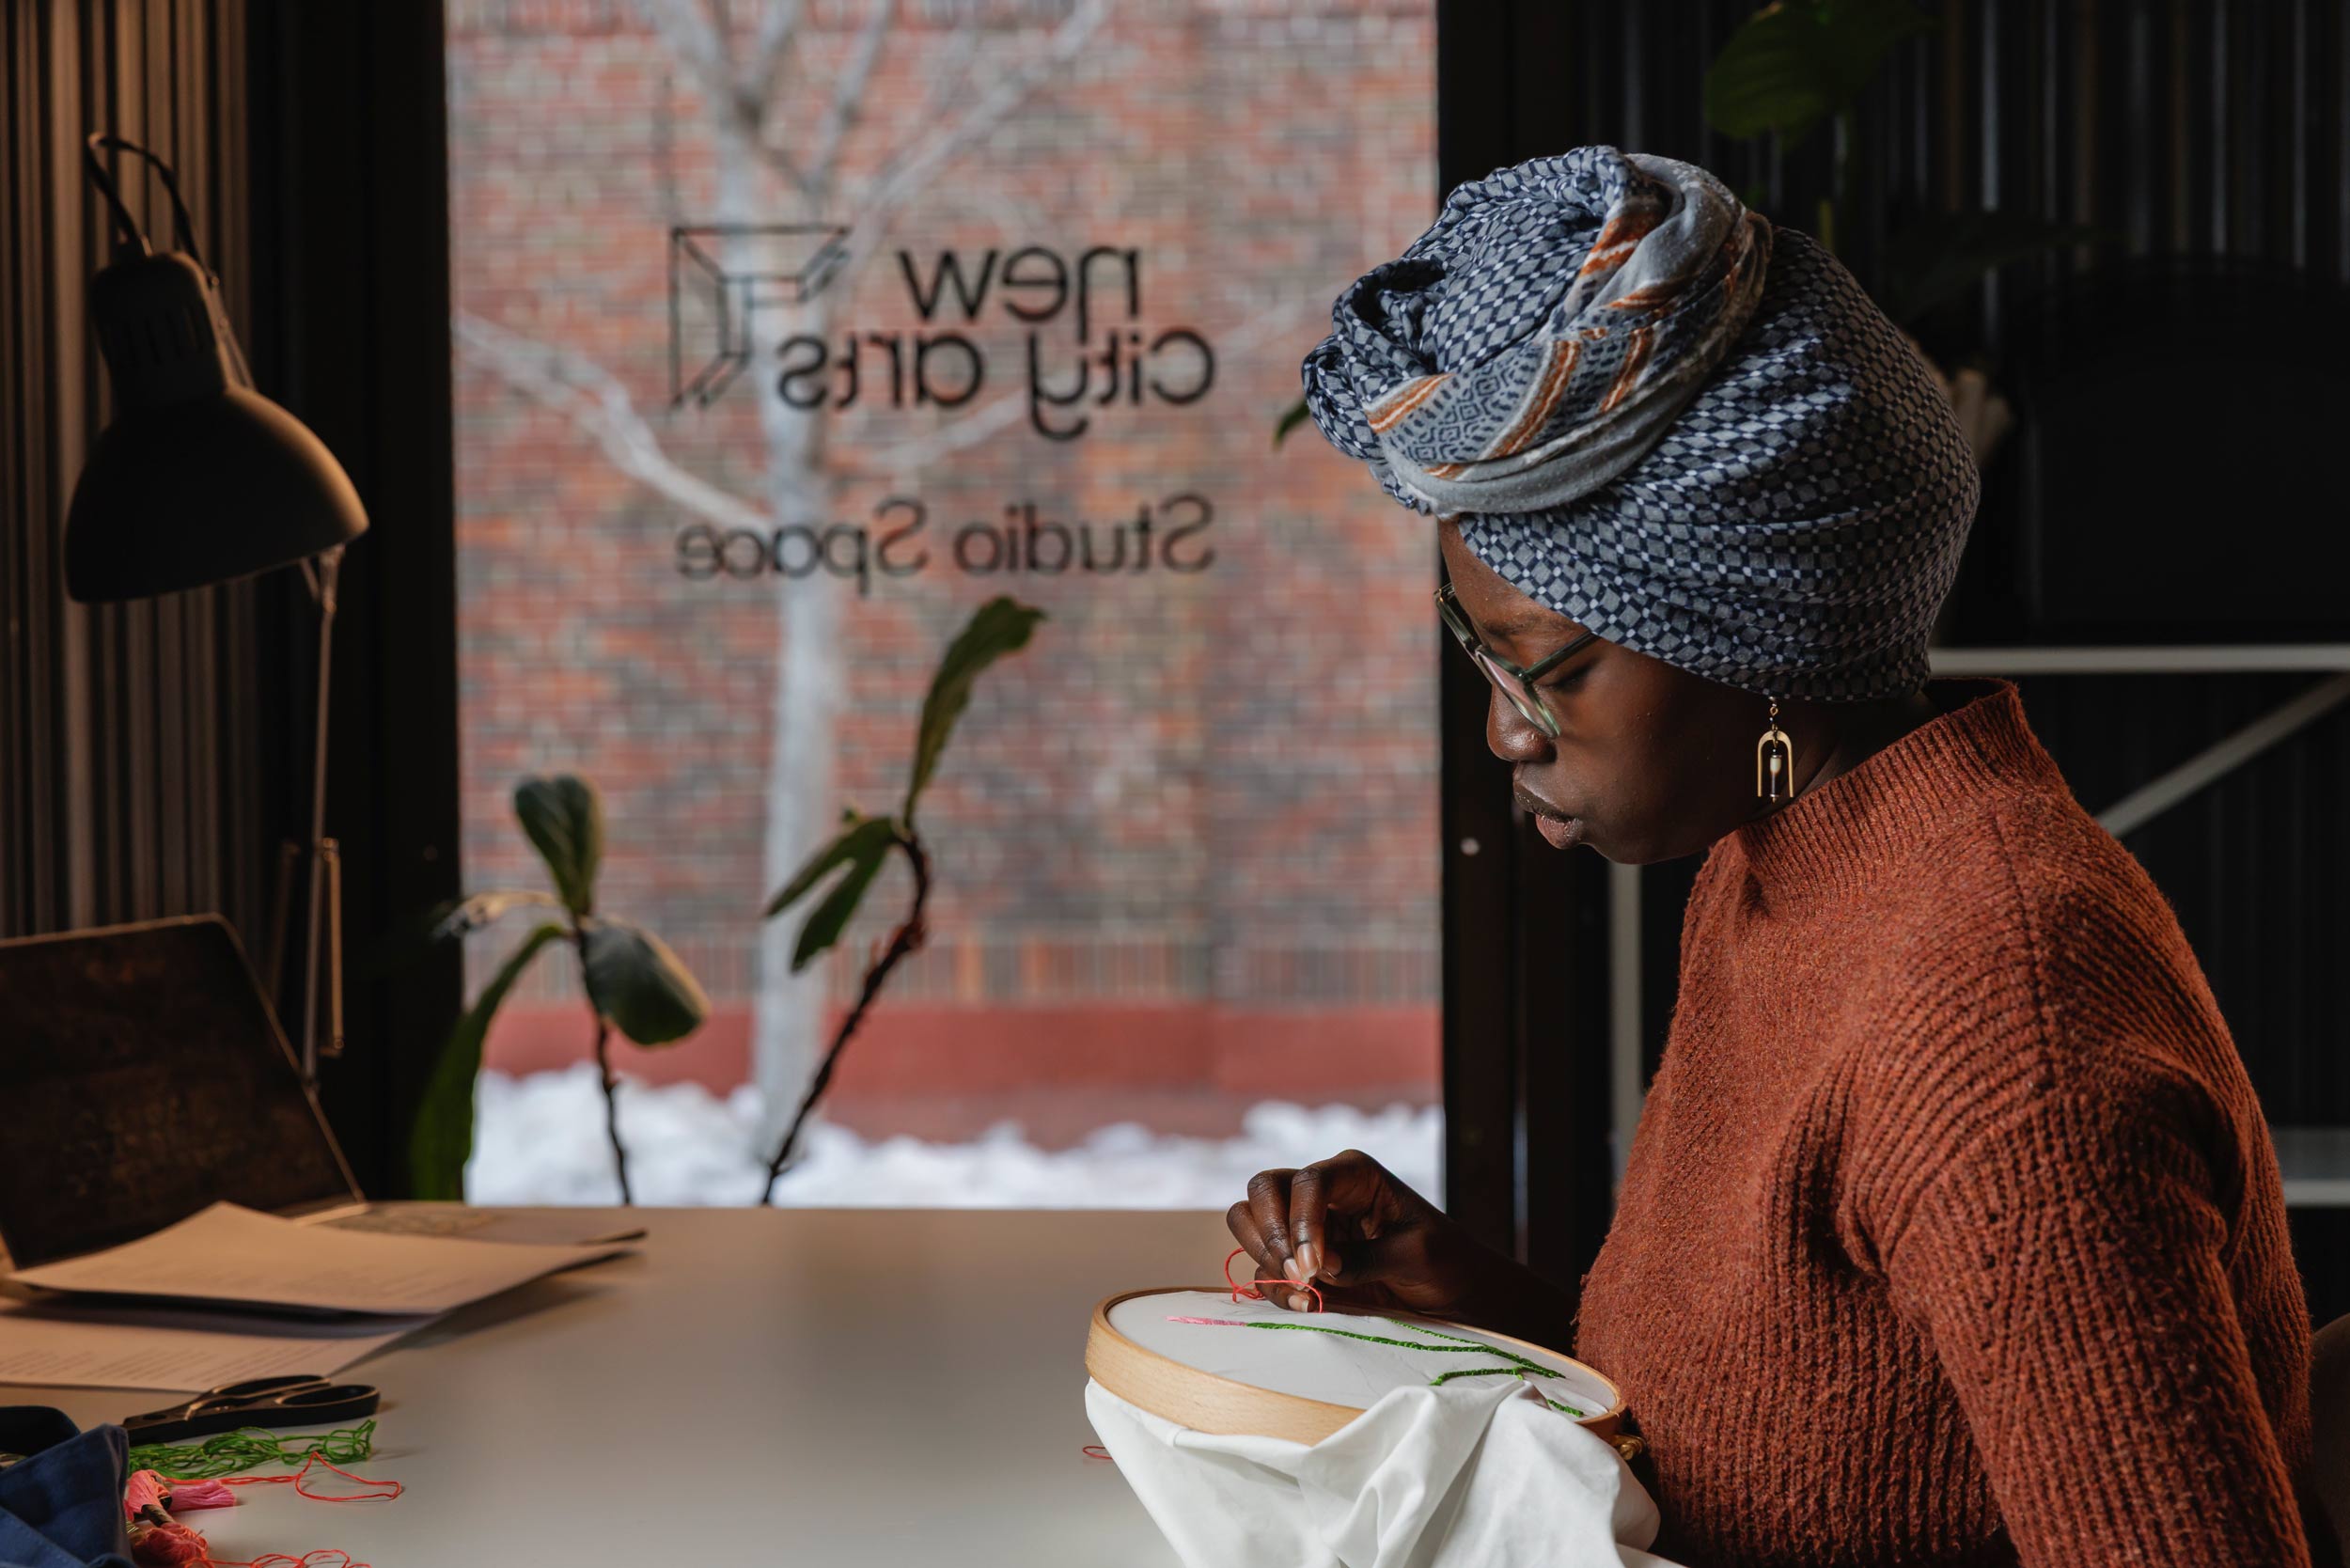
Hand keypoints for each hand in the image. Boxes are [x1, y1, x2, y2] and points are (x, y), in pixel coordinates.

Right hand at [1225, 1149, 1500, 1316]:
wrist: (1453, 1291)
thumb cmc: (1446, 1260)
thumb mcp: (1415, 1255)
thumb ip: (1365, 1259)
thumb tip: (1319, 1269)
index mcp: (1354, 1175)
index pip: (1308, 1181)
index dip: (1302, 1221)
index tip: (1312, 1267)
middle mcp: (1322, 1193)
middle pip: (1263, 1189)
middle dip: (1271, 1234)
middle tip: (1300, 1276)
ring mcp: (1305, 1225)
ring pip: (1249, 1221)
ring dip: (1265, 1259)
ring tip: (1304, 1293)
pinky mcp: (1298, 1259)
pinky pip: (1263, 1265)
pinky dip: (1273, 1286)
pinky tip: (1305, 1304)